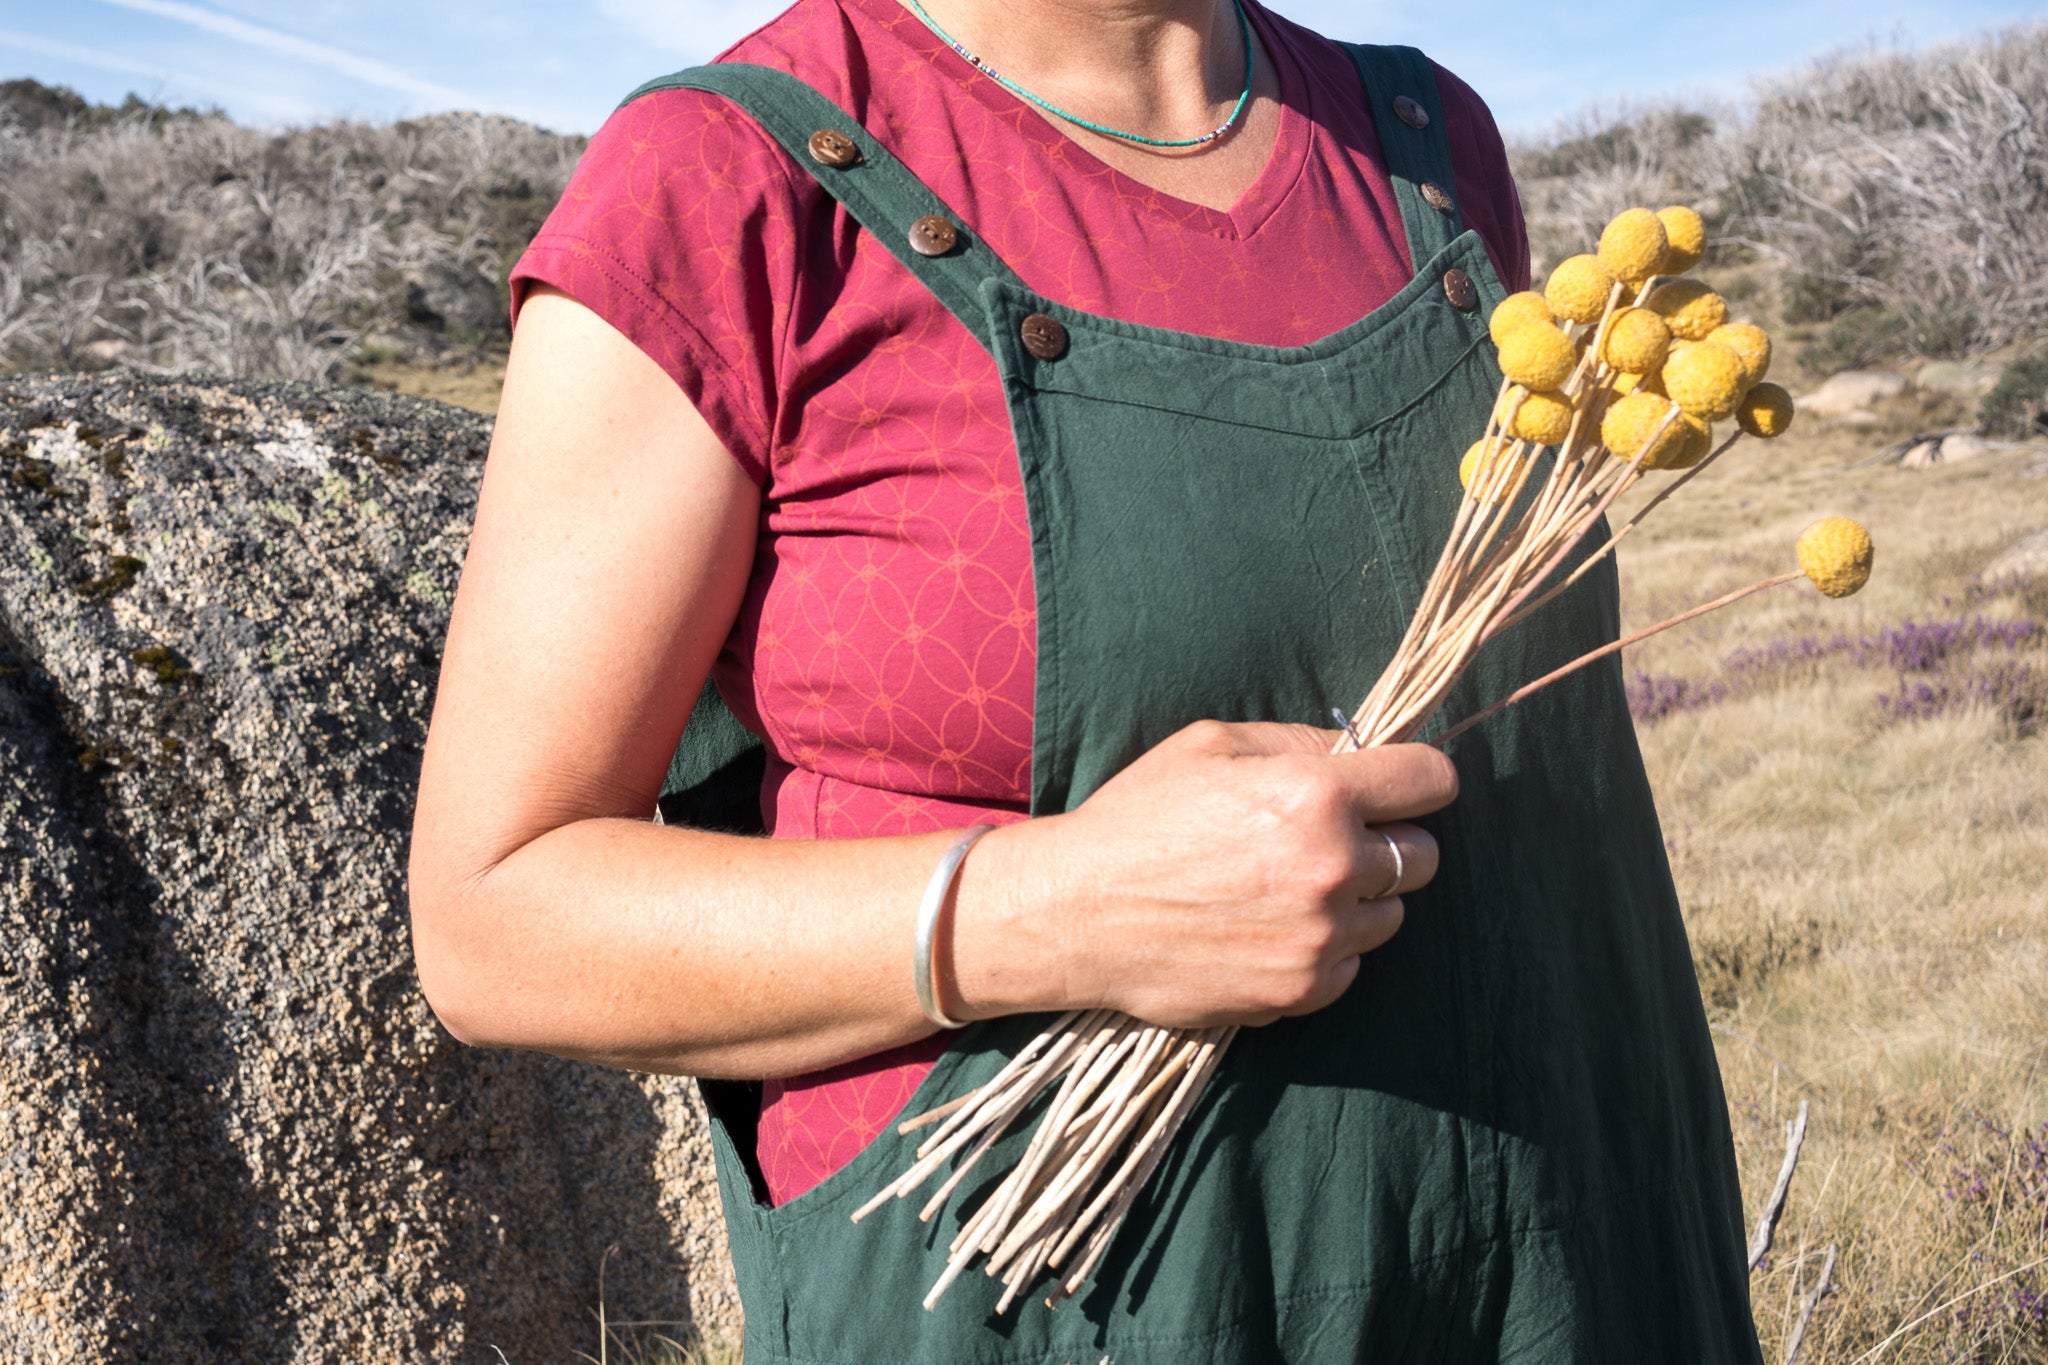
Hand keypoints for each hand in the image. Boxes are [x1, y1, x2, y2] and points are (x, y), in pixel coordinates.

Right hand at [965, 721, 1455, 1028]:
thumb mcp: (1210, 746)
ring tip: (1289, 888)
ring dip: (1358, 900)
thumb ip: (1299, 742)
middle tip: (1328, 840)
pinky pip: (1353, 966)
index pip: (1433, 779)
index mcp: (1317, 794)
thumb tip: (1360, 751)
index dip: (1418, 778)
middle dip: (1387, 841)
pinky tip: (1272, 929)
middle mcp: (1333, 867)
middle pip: (1425, 853)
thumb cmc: (1136, 817)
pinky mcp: (1301, 990)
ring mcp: (1321, 937)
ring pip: (1392, 915)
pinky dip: (1328, 950)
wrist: (1076, 914)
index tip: (1397, 785)